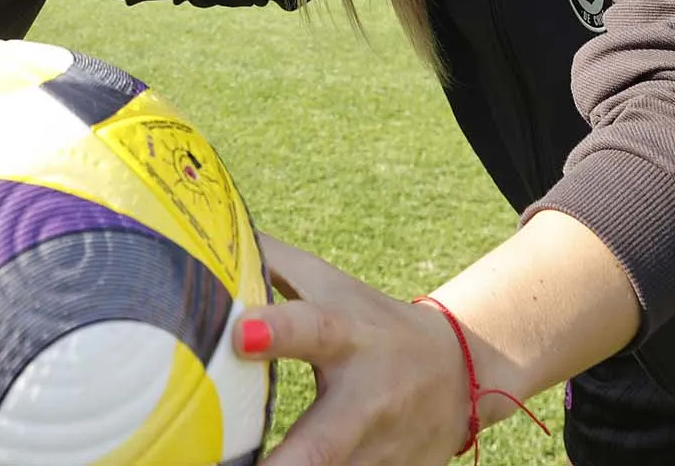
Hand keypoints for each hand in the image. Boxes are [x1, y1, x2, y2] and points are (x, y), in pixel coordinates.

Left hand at [237, 234, 470, 465]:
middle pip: (321, 445)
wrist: (462, 375)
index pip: (312, 329)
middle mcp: (362, 402)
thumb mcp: (332, 285)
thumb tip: (212, 231)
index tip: (239, 336)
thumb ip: (274, 262)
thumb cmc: (372, 322)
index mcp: (345, 338)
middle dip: (285, 465)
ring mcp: (376, 452)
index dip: (276, 332)